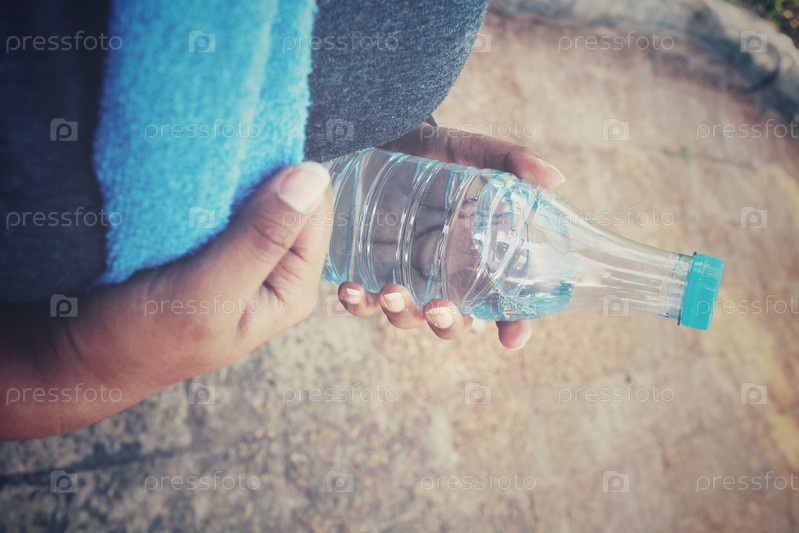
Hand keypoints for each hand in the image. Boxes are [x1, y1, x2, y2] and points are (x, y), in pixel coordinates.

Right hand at [0, 162, 331, 438]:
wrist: (82, 351)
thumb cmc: (144, 338)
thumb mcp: (207, 292)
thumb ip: (261, 239)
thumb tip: (313, 177)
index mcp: (295, 286)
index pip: (315, 208)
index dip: (283, 178)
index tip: (238, 172)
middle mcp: (280, 267)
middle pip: (289, 194)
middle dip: (257, 175)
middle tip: (211, 178)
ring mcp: (248, 252)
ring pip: (257, 189)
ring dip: (229, 175)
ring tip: (195, 181)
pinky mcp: (213, 240)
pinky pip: (224, 196)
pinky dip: (208, 184)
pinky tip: (186, 185)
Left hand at [336, 123, 564, 349]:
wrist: (377, 135)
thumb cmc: (430, 150)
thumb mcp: (469, 149)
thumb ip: (508, 160)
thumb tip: (554, 179)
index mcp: (474, 255)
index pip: (501, 302)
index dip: (512, 325)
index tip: (512, 338)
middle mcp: (441, 273)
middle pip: (453, 320)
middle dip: (448, 324)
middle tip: (440, 308)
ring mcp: (402, 275)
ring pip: (407, 316)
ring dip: (401, 314)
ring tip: (392, 293)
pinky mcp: (365, 270)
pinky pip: (361, 301)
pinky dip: (357, 303)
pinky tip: (350, 289)